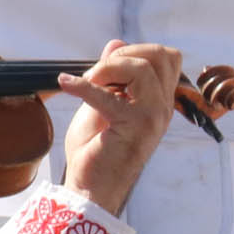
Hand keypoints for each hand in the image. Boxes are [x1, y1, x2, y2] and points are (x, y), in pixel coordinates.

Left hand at [60, 41, 182, 214]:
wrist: (91, 190)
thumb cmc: (96, 151)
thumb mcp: (102, 103)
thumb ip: (112, 74)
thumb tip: (116, 43)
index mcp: (159, 102)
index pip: (168, 58)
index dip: (138, 51)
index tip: (109, 67)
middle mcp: (163, 108)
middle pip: (162, 56)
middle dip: (125, 54)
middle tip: (98, 73)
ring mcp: (152, 117)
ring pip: (142, 67)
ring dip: (107, 68)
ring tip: (87, 82)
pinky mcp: (133, 127)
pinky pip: (108, 95)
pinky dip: (82, 86)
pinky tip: (66, 85)